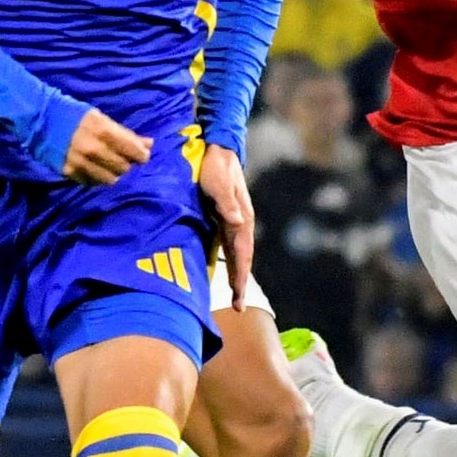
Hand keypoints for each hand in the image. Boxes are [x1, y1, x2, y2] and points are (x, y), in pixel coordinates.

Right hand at [63, 108, 150, 182]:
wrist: (40, 120)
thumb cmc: (75, 115)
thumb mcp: (102, 119)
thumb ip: (126, 134)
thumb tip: (150, 144)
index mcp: (104, 131)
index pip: (134, 151)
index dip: (141, 155)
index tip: (141, 155)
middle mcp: (94, 149)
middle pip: (123, 168)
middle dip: (125, 163)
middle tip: (119, 157)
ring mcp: (81, 162)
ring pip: (110, 179)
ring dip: (111, 173)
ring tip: (106, 164)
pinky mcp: (69, 172)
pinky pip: (92, 183)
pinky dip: (96, 177)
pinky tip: (92, 168)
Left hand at [199, 145, 253, 305]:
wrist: (217, 149)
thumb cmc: (215, 167)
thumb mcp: (218, 183)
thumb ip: (226, 204)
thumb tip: (237, 223)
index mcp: (242, 219)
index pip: (242, 254)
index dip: (240, 277)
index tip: (238, 297)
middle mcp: (241, 223)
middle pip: (242, 259)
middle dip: (240, 283)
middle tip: (238, 308)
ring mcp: (235, 222)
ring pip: (237, 255)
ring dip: (236, 275)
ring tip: (234, 297)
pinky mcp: (226, 219)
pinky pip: (229, 246)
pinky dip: (229, 263)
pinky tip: (224, 272)